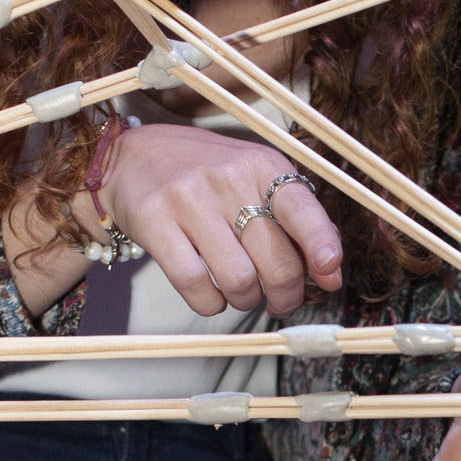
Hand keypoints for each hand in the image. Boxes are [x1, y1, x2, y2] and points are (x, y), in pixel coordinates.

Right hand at [92, 123, 343, 319]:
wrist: (129, 157)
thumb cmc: (205, 176)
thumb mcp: (255, 180)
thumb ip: (297, 222)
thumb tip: (332, 274)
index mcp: (261, 165)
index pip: (302, 210)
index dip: (322, 245)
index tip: (330, 272)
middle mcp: (227, 178)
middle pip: (275, 260)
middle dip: (286, 294)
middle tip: (281, 301)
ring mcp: (188, 200)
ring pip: (239, 280)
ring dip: (247, 301)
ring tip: (242, 294)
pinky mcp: (154, 222)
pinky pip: (195, 284)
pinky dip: (211, 304)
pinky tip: (212, 296)